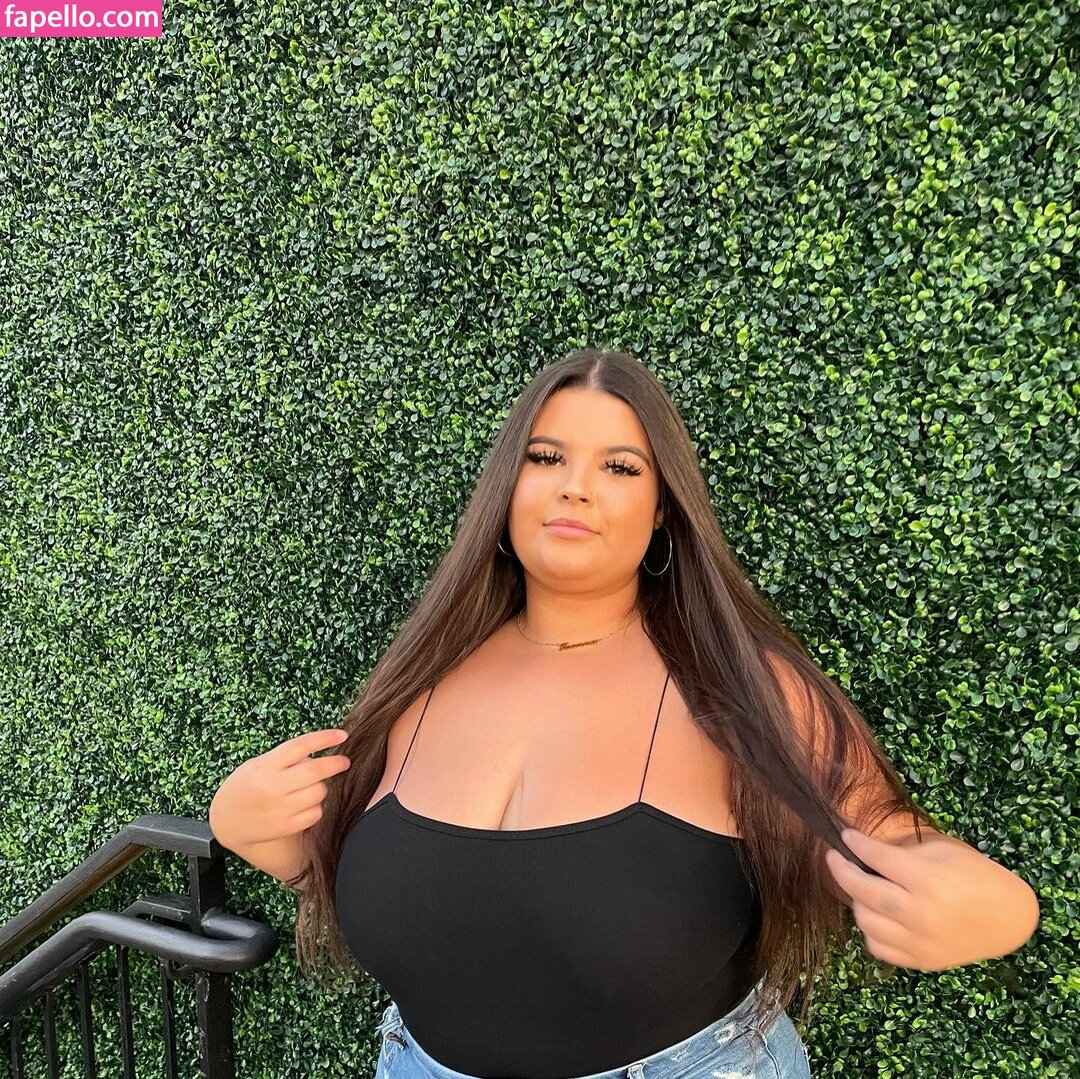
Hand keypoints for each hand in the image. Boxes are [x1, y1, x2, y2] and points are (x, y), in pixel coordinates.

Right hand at [209, 728, 351, 849]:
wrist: (226, 820)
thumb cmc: (246, 785)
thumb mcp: (259, 764)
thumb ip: (286, 758)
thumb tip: (317, 754)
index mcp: (266, 766)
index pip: (300, 746)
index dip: (324, 738)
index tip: (342, 735)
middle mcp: (272, 787)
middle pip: (315, 771)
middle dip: (336, 763)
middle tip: (344, 761)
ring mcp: (279, 809)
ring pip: (319, 792)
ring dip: (321, 787)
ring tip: (311, 787)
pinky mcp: (285, 827)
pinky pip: (315, 813)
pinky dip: (316, 807)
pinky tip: (306, 804)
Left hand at [824, 827, 1039, 970]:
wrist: (1009, 918)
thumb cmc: (976, 875)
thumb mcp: (942, 850)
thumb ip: (903, 851)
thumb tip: (864, 849)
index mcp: (928, 880)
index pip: (877, 858)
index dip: (855, 844)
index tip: (844, 837)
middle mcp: (920, 914)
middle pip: (862, 891)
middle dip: (841, 870)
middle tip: (834, 858)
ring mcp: (919, 942)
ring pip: (865, 921)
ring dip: (856, 900)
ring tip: (859, 886)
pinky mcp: (921, 961)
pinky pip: (878, 947)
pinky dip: (870, 930)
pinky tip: (874, 914)